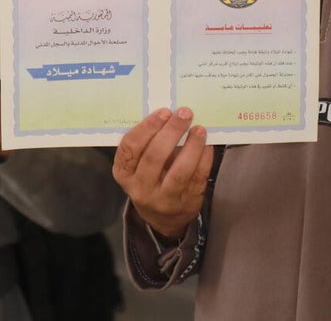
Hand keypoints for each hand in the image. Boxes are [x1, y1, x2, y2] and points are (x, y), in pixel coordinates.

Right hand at [113, 107, 213, 239]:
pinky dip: (204, 159)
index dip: (147, 128)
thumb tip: (170, 116)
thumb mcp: (137, 166)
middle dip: (171, 132)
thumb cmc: (149, 179)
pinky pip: (197, 178)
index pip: (130, 147)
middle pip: (155, 156)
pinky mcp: (186, 203)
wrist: (162, 218)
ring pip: (180, 170)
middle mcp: (140, 188)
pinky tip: (206, 144)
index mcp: (123, 173)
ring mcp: (164, 198)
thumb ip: (147, 143)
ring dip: (191, 146)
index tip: (163, 112)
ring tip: (199, 129)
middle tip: (184, 113)